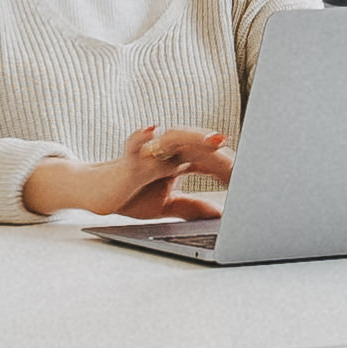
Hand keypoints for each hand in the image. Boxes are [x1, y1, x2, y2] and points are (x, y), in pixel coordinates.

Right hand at [14, 128, 231, 222]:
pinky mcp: (128, 160)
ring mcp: (149, 153)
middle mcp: (167, 153)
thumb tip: (220, 216)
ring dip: (197, 137)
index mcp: (179, 162)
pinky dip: (144, 136)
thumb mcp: (167, 205)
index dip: (231, 169)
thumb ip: (191, 207)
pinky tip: (154, 131)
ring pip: (176, 138)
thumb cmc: (129, 192)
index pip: (210, 161)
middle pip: (200, 146)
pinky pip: (135, 144)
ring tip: (217, 139)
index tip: (251, 180)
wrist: (94, 193)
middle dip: (223, 153)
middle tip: (247, 162)